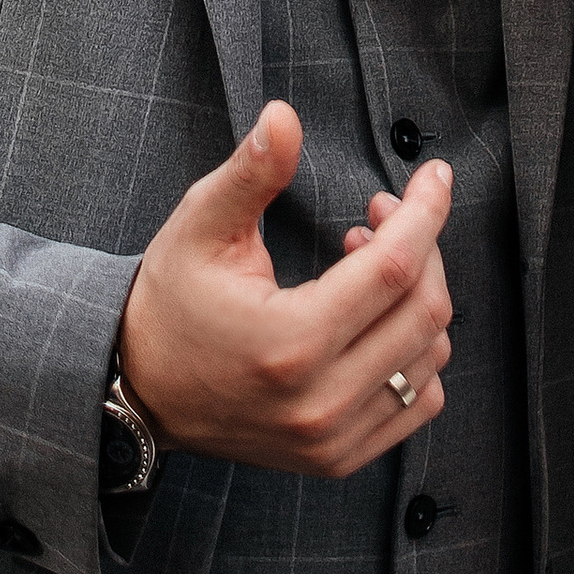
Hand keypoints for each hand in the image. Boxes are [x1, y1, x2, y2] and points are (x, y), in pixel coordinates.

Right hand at [117, 102, 451, 475]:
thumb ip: (252, 171)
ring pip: (430, 357)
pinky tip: (378, 318)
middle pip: (424, 312)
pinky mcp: (337, 456)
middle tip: (383, 211)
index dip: (426, 212)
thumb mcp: (201, 225)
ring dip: (419, 296)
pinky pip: (417, 403)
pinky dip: (418, 352)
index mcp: (290, 342)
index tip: (434, 175)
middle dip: (423, 245)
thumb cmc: (171, 301)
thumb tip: (284, 117)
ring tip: (368, 260)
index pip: (394, 268)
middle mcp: (319, 400)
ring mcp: (331, 438)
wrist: (139, 389)